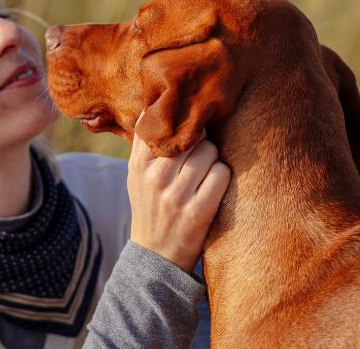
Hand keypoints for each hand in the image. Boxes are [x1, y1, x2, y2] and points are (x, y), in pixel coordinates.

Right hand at [127, 124, 230, 272]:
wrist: (156, 256)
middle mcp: (155, 178)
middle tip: (199, 153)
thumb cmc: (151, 206)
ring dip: (213, 158)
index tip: (187, 122)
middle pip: (192, 135)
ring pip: (209, 151)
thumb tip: (156, 103)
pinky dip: (222, 176)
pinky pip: (221, 174)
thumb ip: (145, 142)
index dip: (180, 120)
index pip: (162, 124)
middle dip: (201, 141)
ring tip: (205, 171)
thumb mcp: (137, 175)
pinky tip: (214, 185)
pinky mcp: (198, 213)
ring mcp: (176, 196)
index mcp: (139, 164)